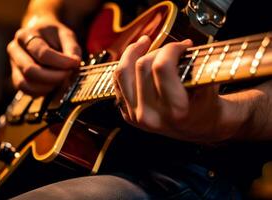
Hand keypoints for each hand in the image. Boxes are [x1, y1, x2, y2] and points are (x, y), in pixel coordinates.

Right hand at [7, 16, 80, 95]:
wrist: (41, 35)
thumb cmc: (54, 36)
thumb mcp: (66, 36)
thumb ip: (72, 49)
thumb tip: (74, 63)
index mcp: (26, 35)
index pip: (42, 53)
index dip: (61, 62)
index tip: (75, 64)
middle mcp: (15, 49)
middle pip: (30, 70)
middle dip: (54, 77)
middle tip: (68, 74)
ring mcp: (13, 65)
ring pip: (26, 83)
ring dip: (48, 86)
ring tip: (61, 80)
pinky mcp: (16, 78)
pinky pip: (26, 90)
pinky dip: (42, 92)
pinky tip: (53, 85)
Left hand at [114, 36, 228, 143]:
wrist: (197, 127)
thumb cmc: (204, 106)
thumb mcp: (209, 86)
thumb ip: (196, 65)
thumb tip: (180, 45)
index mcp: (174, 110)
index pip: (162, 67)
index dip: (171, 48)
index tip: (181, 46)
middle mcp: (151, 115)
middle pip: (142, 66)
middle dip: (157, 50)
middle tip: (169, 50)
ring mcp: (136, 116)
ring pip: (122, 72)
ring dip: (132, 53)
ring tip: (144, 43)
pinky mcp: (128, 114)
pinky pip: (118, 83)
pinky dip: (125, 66)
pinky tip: (135, 58)